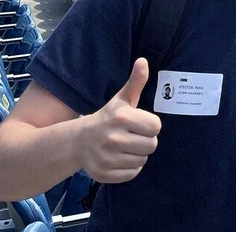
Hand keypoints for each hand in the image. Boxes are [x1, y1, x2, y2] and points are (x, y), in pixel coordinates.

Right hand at [77, 58, 161, 183]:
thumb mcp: (122, 100)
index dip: (150, 125)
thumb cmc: (108, 118)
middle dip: (145, 141)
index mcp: (121, 118)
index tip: (139, 124)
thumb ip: (136, 82)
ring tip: (125, 147)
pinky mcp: (104, 175)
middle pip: (152, 145)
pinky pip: (132, 174)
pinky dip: (130, 168)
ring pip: (143, 161)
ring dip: (138, 155)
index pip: (156, 127)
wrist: (78, 141)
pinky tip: (119, 158)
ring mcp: (107, 158)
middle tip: (133, 136)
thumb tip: (143, 61)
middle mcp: (112, 138)